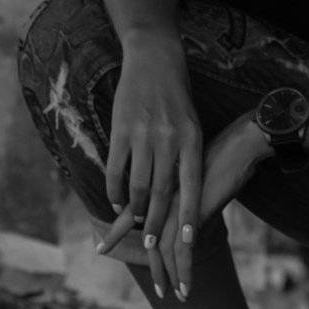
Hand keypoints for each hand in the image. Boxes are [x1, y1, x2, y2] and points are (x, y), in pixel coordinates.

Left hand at [98, 113, 271, 302]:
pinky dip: (184, 270)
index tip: (101, 248)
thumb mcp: (195, 175)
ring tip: (171, 294)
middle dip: (150, 266)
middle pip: (146, 237)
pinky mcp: (194, 214)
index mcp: (161, 187)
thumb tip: (180, 211)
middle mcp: (164, 198)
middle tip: (157, 290)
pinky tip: (185, 285)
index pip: (133, 212)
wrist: (239, 145)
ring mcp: (177, 207)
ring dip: (167, 274)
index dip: (118, 231)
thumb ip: (183, 193)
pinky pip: (184, 250)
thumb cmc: (221, 156)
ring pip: (163, 249)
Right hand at [103, 29, 202, 291]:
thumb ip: (189, 157)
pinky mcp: (122, 131)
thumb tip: (190, 191)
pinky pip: (116, 169)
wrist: (156, 60)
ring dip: (134, 211)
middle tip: (151, 249)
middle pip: (162, 192)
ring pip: (138, 184)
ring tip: (134, 228)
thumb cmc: (179, 98)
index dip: (189, 215)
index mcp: (192, 141)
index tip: (188, 242)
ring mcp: (144, 136)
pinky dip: (115, 190)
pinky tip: (115, 204)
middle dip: (156, 224)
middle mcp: (169, 141)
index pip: (191, 186)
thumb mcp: (193, 126)